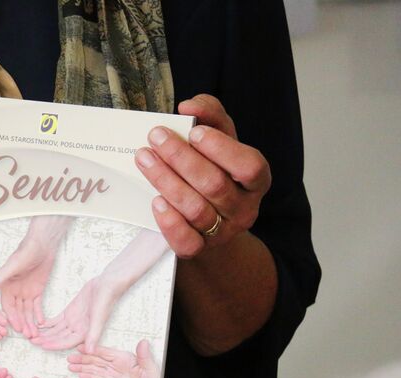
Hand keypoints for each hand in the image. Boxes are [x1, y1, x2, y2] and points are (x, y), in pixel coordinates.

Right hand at [0, 216, 70, 337]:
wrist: (43, 244)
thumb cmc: (26, 251)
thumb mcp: (13, 265)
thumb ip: (0, 277)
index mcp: (6, 286)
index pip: (7, 306)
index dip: (12, 318)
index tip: (16, 328)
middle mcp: (15, 291)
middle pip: (18, 311)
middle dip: (23, 323)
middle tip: (28, 335)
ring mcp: (26, 292)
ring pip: (27, 311)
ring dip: (30, 322)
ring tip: (35, 334)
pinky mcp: (37, 290)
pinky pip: (37, 306)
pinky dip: (39, 314)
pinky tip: (41, 323)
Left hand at [30, 276, 118, 351]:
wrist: (107, 284)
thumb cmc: (106, 301)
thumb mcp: (98, 319)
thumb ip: (93, 335)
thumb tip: (90, 352)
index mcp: (85, 333)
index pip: (66, 342)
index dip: (54, 345)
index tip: (42, 345)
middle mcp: (78, 329)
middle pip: (58, 338)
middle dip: (45, 339)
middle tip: (31, 340)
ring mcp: (73, 321)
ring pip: (55, 330)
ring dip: (44, 333)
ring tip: (31, 333)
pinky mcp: (69, 313)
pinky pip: (56, 321)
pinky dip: (47, 323)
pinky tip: (38, 324)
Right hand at [67, 340, 159, 377]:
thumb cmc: (153, 377)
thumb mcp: (149, 366)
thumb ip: (143, 355)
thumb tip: (143, 342)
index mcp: (122, 357)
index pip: (103, 352)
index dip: (91, 349)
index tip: (80, 347)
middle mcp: (115, 364)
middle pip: (95, 360)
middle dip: (82, 359)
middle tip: (70, 359)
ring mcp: (112, 374)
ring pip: (94, 370)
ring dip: (82, 368)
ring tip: (70, 367)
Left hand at [135, 94, 271, 258]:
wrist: (208, 223)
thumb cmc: (214, 171)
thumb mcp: (219, 140)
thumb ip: (210, 114)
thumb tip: (189, 105)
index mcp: (256, 180)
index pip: (249, 166)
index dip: (222, 149)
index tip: (194, 131)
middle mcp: (244, 208)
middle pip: (214, 185)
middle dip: (181, 158)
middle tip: (156, 137)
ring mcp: (223, 232)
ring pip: (195, 209)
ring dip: (166, 181)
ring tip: (144, 159)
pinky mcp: (200, 249)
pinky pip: (186, 241)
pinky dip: (169, 222)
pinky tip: (155, 201)